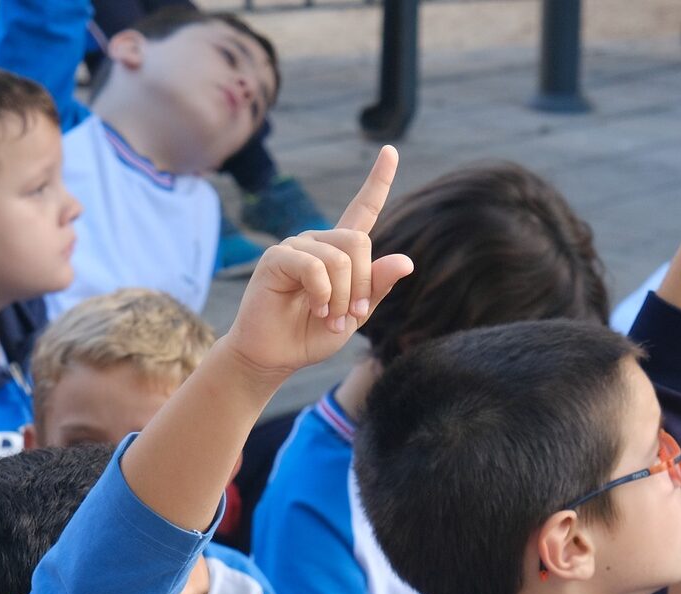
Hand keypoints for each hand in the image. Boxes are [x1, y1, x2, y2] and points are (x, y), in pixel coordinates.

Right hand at [220, 147, 413, 382]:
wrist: (274, 355)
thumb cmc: (310, 335)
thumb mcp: (355, 315)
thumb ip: (376, 288)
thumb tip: (406, 261)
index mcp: (340, 251)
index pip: (363, 208)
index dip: (379, 181)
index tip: (391, 151)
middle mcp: (319, 242)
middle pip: (359, 241)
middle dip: (362, 284)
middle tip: (351, 316)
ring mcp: (296, 246)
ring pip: (340, 257)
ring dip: (342, 296)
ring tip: (330, 318)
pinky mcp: (276, 258)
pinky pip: (314, 266)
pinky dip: (323, 292)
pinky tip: (316, 308)